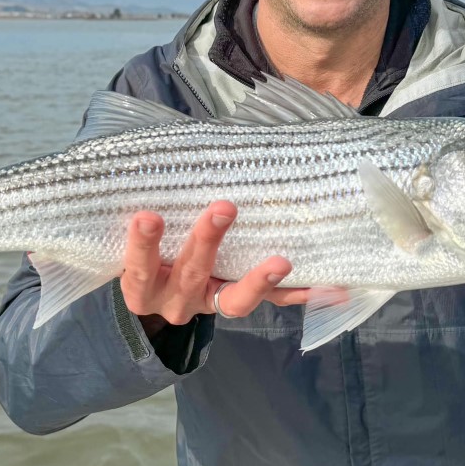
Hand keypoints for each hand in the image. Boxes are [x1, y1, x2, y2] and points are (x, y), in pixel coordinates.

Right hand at [120, 201, 310, 329]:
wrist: (157, 300)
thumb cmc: (147, 255)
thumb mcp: (138, 243)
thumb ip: (149, 216)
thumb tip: (165, 159)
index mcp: (143, 285)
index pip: (140, 265)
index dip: (143, 243)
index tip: (147, 215)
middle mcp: (175, 300)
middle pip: (191, 272)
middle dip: (208, 240)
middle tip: (224, 207)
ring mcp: (209, 306)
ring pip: (234, 298)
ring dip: (258, 279)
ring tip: (281, 262)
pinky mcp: (236, 304)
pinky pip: (268, 302)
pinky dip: (294, 293)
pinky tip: (325, 288)